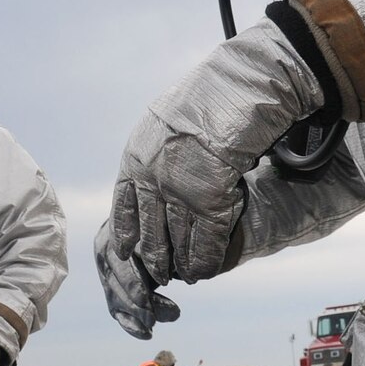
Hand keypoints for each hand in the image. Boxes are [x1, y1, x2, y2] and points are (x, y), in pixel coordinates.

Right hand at [95, 219, 180, 338]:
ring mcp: (106, 272)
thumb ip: (166, 250)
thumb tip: (174, 274)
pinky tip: (147, 334)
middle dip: (135, 300)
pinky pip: (118, 311)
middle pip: (115, 280)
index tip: (154, 290)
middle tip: (156, 315)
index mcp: (115, 232)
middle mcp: (105, 250)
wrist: (152, 229)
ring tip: (155, 324)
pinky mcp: (111, 291)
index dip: (134, 277)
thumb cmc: (164, 229)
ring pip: (115, 297)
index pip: (122, 257)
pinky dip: (132, 325)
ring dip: (136, 314)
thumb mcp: (165, 234)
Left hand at [110, 21, 320, 283]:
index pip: (125, 209)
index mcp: (136, 160)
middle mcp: (152, 180)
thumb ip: (157, 153)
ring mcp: (180, 194)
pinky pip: (205, 242)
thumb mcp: (165, 123)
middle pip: (149, 232)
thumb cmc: (208, 99)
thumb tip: (155, 176)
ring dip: (181, 264)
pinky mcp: (210, 202)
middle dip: (156, 257)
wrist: (240, 90)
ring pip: (177, 242)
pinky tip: (205, 271)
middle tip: (161, 273)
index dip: (128, 235)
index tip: (128, 253)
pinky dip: (205, 260)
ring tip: (184, 275)